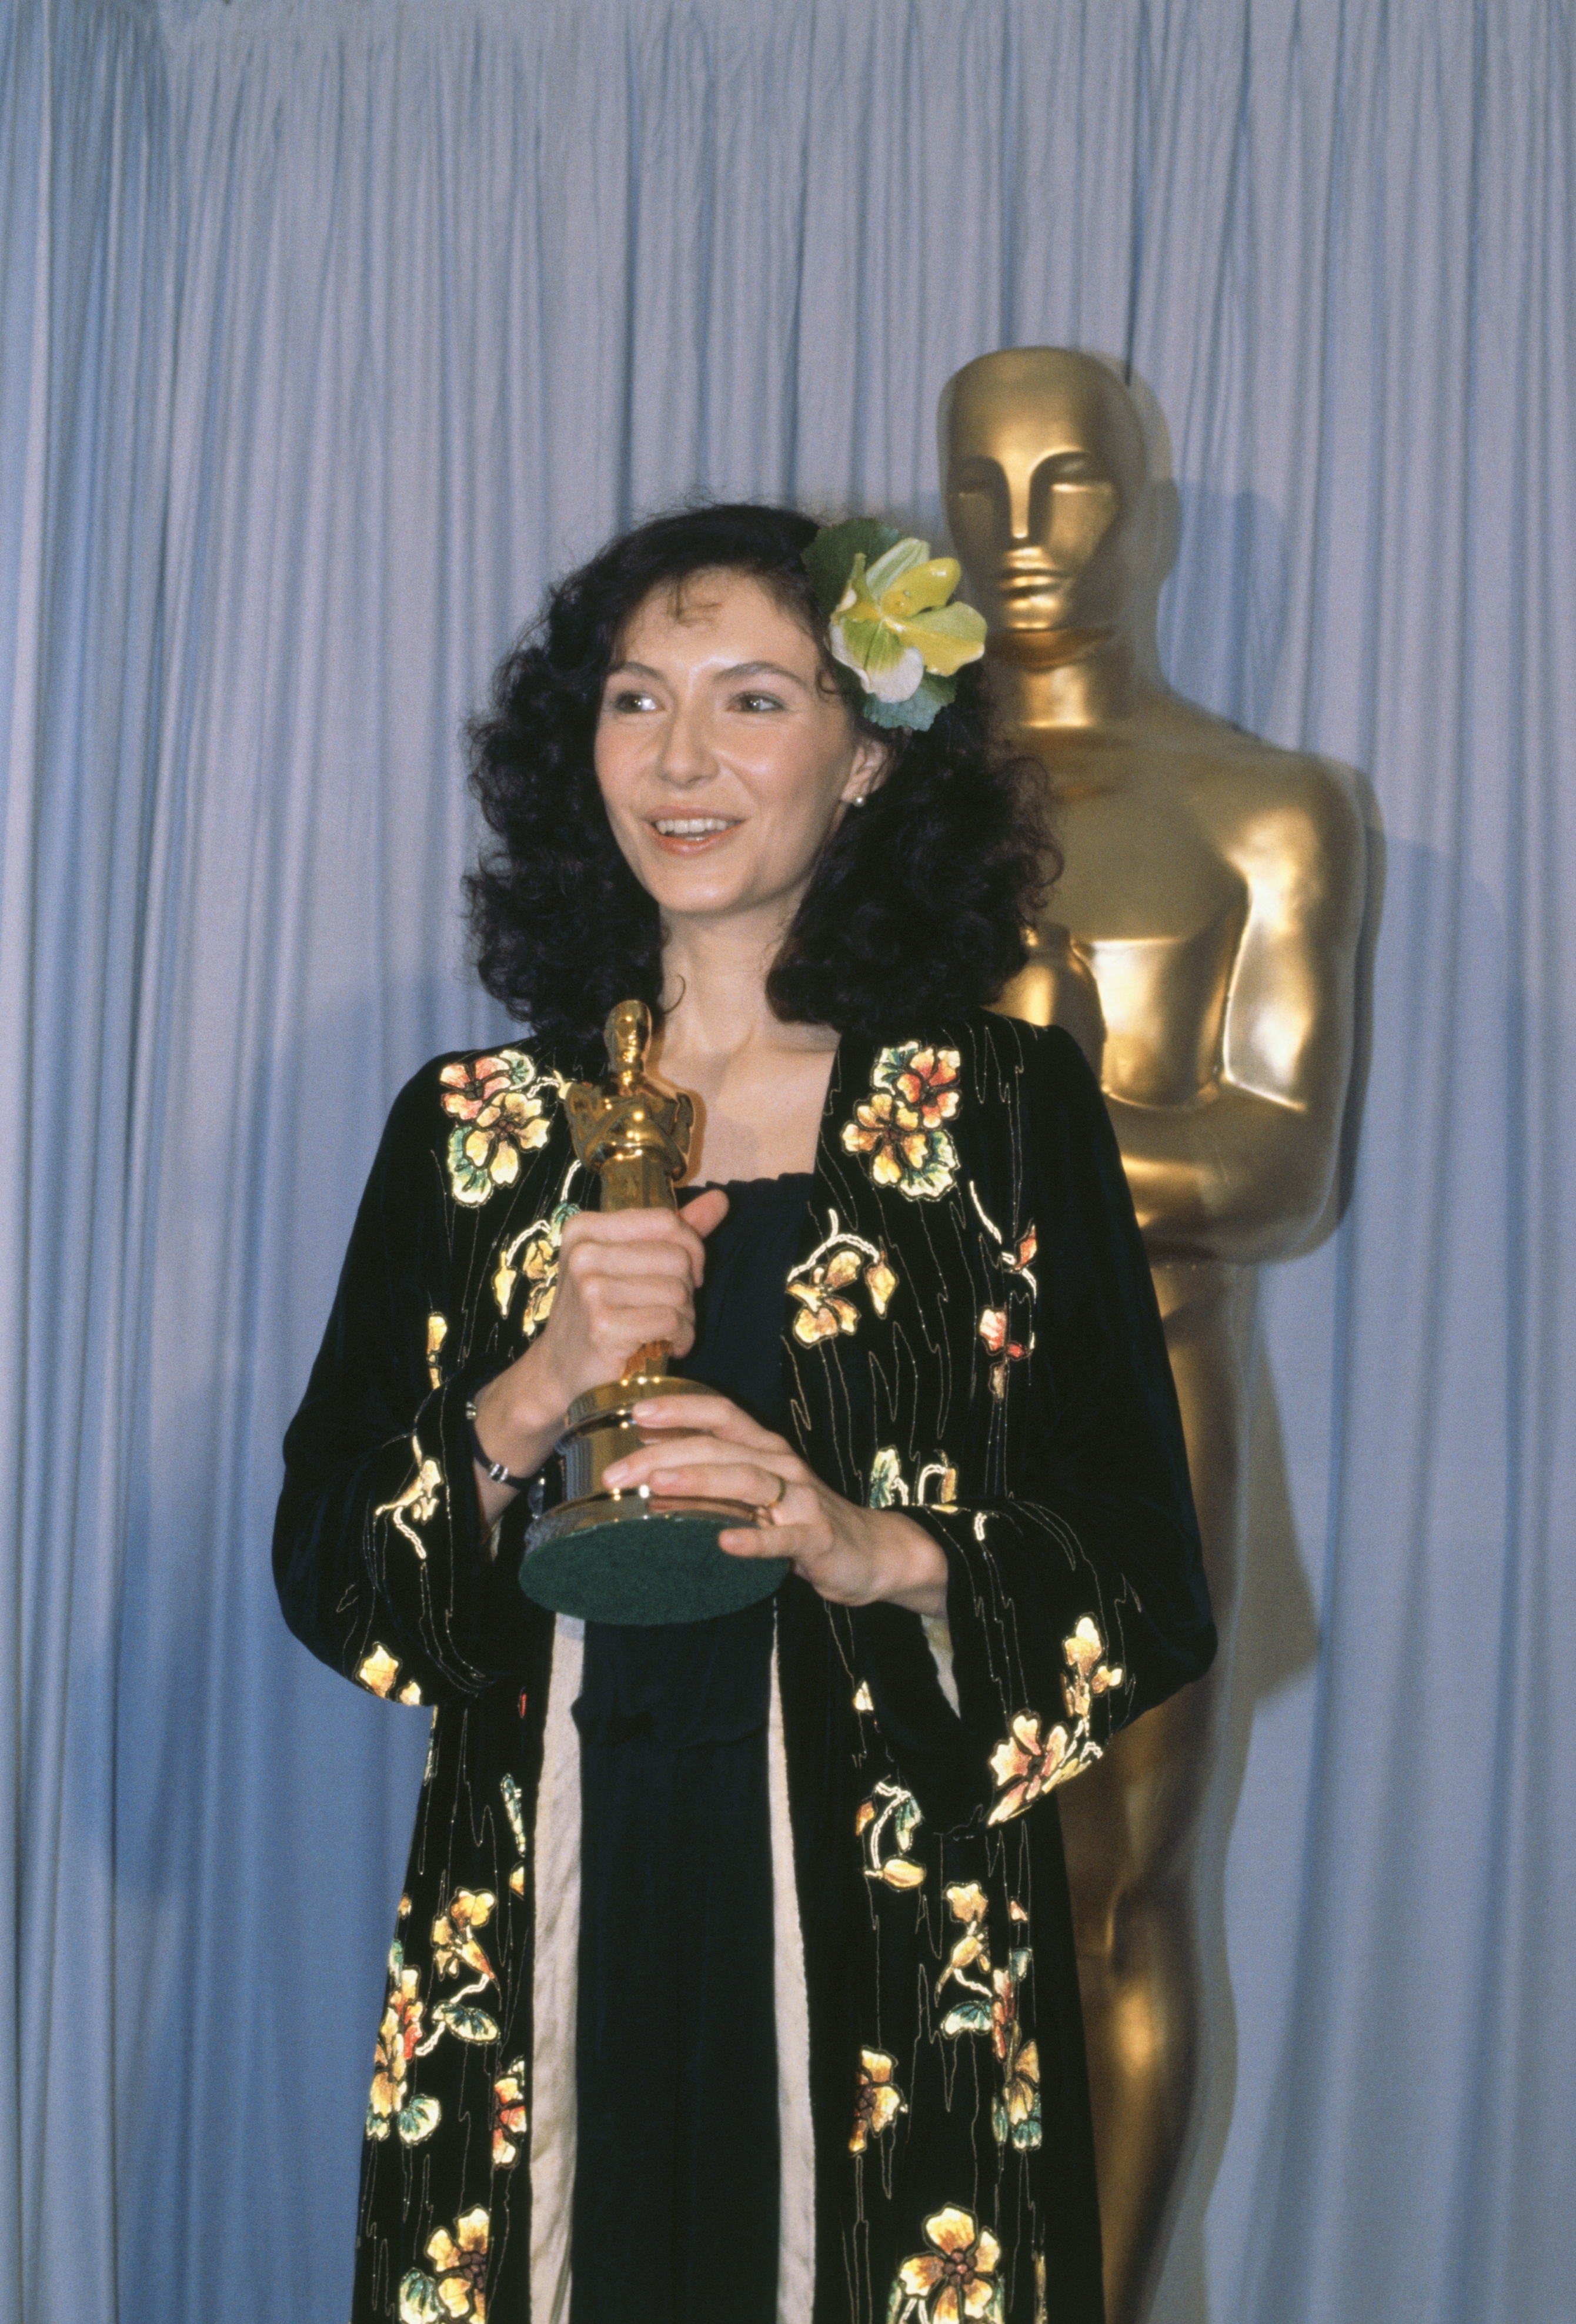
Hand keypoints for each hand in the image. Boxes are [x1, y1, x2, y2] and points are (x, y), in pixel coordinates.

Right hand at [470, 1189, 728, 1524]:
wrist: (560, 1372)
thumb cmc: (601, 1314)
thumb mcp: (628, 1264)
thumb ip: (674, 1232)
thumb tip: (721, 1198)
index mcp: (585, 1228)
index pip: (665, 1221)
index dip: (691, 1249)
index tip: (686, 1275)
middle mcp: (583, 1253)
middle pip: (676, 1257)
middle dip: (687, 1290)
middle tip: (672, 1311)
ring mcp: (590, 1289)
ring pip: (678, 1291)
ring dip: (686, 1317)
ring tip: (667, 1331)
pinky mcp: (604, 1325)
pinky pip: (672, 1320)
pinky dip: (681, 1337)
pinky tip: (667, 1347)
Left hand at [602, 1391, 949, 1615]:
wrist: (870, 1553)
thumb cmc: (801, 1519)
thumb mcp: (759, 1490)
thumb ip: (717, 1478)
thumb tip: (648, 1470)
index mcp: (764, 1448)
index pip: (720, 1414)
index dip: (679, 1407)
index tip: (634, 1411)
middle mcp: (781, 1463)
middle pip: (719, 1447)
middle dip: (663, 1453)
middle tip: (617, 1470)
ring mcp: (802, 1499)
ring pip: (746, 1480)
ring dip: (699, 1480)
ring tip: (657, 1486)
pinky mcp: (817, 1537)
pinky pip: (783, 1537)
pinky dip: (754, 1539)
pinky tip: (725, 1542)